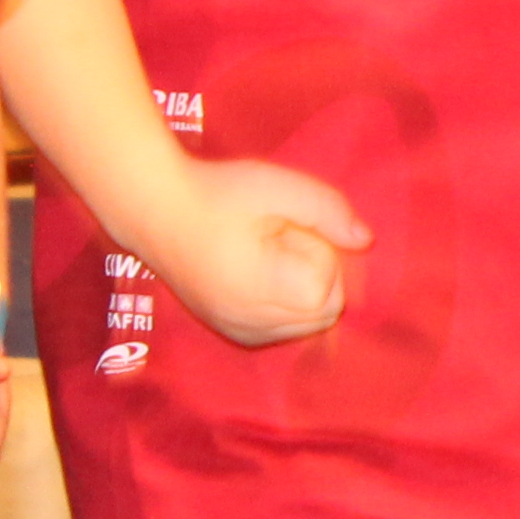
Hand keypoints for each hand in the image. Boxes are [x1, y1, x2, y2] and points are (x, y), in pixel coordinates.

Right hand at [143, 158, 371, 349]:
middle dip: (315, 273)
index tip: (284, 228)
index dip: (319, 252)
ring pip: (307, 324)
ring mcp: (238, 331)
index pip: (327, 290)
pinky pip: (284, 327)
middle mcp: (248, 323)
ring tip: (263, 254)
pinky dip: (287, 304)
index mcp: (259, 291)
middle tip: (277, 239)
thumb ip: (329, 210)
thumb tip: (365, 240)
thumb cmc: (219, 193)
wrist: (154, 208)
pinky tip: (260, 272)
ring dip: (302, 289)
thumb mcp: (280, 186)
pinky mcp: (232, 331)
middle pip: (324, 313)